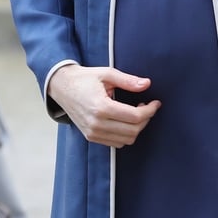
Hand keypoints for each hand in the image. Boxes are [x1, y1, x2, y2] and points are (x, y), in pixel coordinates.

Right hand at [47, 64, 161, 147]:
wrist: (61, 87)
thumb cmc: (84, 79)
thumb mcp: (106, 74)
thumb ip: (127, 80)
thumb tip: (146, 84)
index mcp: (101, 107)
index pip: (134, 117)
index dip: (150, 111)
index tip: (155, 103)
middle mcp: (96, 124)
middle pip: (133, 131)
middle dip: (146, 119)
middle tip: (147, 106)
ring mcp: (93, 133)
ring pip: (126, 140)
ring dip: (136, 128)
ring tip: (136, 112)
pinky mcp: (91, 137)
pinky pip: (116, 143)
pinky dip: (126, 134)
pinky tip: (125, 120)